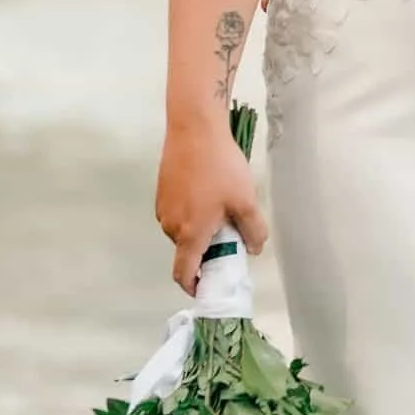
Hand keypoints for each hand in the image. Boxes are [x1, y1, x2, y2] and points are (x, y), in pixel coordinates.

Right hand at [155, 116, 267, 292]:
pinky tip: (208, 191)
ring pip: (183, 230)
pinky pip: (178, 213)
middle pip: (187, 251)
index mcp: (190, 233)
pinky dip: (192, 213)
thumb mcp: (246, 200)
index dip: (194, 286)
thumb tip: (253, 249)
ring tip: (221, 206)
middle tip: (230, 234)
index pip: (183, 274)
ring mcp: (163, 207)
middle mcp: (171, 226)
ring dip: (199, 229)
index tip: (209, 286)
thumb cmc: (220, 167)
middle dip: (206, 250)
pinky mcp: (162, 191)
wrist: (194, 128)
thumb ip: (252, 230)